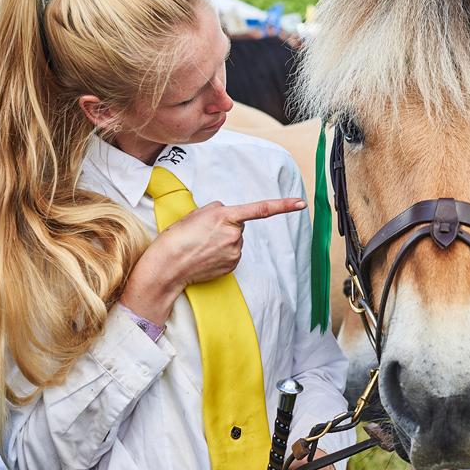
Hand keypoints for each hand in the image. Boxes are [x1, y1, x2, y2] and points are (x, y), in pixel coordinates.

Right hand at [121, 198, 305, 325]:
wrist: (168, 265)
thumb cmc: (178, 236)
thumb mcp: (197, 213)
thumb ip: (218, 210)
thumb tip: (228, 215)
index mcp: (226, 216)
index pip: (261, 209)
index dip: (283, 206)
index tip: (301, 204)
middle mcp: (235, 234)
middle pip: (238, 226)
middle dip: (226, 226)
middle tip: (203, 233)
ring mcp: (235, 252)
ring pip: (235, 241)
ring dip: (223, 241)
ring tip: (202, 245)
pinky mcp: (232, 265)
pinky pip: (232, 254)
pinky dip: (222, 253)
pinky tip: (206, 256)